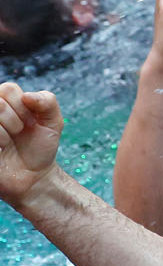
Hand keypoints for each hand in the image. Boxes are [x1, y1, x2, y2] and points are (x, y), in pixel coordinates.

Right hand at [0, 83, 61, 204]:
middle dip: (15, 119)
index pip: (7, 88)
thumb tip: (26, 95)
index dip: (22, 106)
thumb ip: (47, 102)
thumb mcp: (53, 122)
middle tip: (19, 133)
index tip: (30, 121)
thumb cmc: (40, 147)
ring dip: (5, 133)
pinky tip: (1, 149)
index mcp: (6, 101)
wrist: (33, 177)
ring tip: (9, 143)